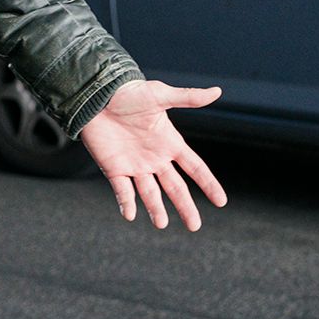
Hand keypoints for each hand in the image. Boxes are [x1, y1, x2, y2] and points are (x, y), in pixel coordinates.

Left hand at [78, 79, 227, 230]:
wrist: (96, 94)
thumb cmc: (129, 92)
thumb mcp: (160, 94)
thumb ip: (188, 97)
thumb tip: (217, 91)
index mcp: (170, 143)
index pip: (195, 167)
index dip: (208, 184)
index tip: (221, 202)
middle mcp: (155, 158)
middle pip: (174, 188)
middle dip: (185, 207)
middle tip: (195, 226)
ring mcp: (135, 165)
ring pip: (149, 193)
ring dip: (155, 209)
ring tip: (161, 224)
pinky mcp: (114, 168)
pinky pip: (122, 190)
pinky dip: (126, 202)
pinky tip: (130, 214)